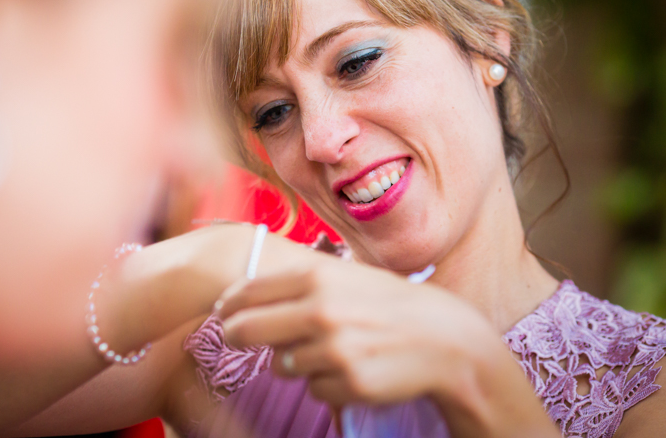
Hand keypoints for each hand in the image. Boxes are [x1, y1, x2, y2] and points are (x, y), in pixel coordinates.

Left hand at [216, 258, 557, 437]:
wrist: (445, 338)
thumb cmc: (390, 303)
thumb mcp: (347, 277)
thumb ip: (301, 283)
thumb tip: (246, 294)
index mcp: (316, 277)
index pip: (248, 291)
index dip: (227, 303)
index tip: (221, 310)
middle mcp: (319, 309)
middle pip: (246, 330)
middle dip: (236, 335)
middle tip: (235, 337)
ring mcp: (333, 347)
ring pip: (282, 365)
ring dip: (296, 362)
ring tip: (332, 349)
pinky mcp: (347, 381)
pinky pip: (314, 389)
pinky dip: (327, 383)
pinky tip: (353, 368)